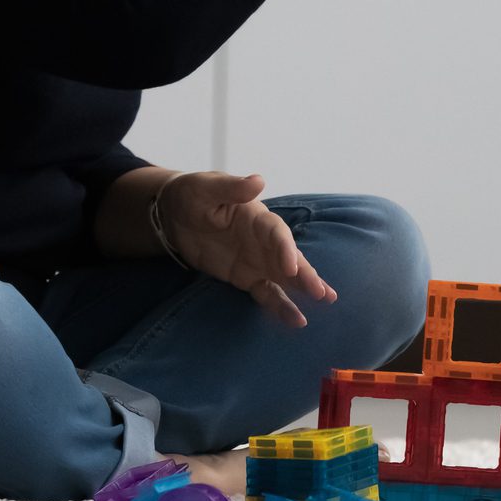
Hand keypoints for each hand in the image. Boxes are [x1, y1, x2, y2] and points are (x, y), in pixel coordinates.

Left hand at [157, 172, 337, 326]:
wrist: (175, 214)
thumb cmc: (193, 194)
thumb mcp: (206, 188)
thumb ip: (231, 187)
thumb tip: (258, 180)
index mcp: (257, 217)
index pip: (277, 233)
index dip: (285, 249)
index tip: (291, 267)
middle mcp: (264, 240)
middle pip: (290, 258)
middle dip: (306, 275)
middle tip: (323, 293)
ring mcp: (257, 260)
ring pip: (285, 278)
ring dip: (303, 290)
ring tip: (324, 302)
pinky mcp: (246, 277)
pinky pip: (266, 293)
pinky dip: (280, 306)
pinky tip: (295, 320)